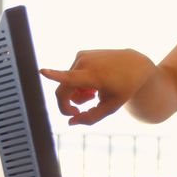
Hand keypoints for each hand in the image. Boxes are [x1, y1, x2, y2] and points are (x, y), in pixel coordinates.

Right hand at [40, 49, 155, 125]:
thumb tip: (70, 122)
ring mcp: (81, 56)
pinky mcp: (81, 54)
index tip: (41, 71)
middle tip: (80, 111)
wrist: (135, 64)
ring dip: (77, 93)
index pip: (71, 78)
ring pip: (67, 84)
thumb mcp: (110, 107)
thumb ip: (90, 117)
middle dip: (69, 104)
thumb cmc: (124, 88)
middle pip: (64, 90)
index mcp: (93, 76)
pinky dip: (79, 83)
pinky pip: (72, 75)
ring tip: (93, 94)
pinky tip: (93, 84)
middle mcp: (85, 63)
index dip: (54, 76)